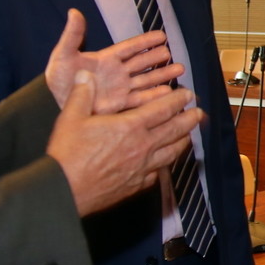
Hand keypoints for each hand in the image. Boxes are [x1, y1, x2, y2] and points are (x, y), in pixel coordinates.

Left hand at [45, 11, 182, 113]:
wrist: (54, 104)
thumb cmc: (58, 79)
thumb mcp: (63, 55)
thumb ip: (72, 36)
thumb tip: (74, 12)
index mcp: (106, 59)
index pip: (130, 48)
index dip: (145, 42)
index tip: (162, 36)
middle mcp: (117, 73)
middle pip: (142, 63)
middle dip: (157, 59)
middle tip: (172, 54)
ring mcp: (120, 90)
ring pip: (146, 81)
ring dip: (161, 76)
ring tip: (179, 70)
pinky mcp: (120, 106)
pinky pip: (141, 101)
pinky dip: (154, 97)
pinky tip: (168, 94)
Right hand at [47, 72, 202, 215]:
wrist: (65, 189)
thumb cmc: (68, 153)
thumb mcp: (71, 117)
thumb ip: (82, 94)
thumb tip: (85, 75)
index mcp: (130, 126)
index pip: (163, 109)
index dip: (178, 100)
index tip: (187, 94)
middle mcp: (143, 146)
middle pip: (175, 130)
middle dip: (189, 120)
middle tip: (199, 113)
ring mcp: (142, 167)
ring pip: (172, 153)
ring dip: (183, 142)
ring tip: (189, 136)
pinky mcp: (137, 185)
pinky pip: (158, 173)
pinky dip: (164, 165)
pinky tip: (164, 164)